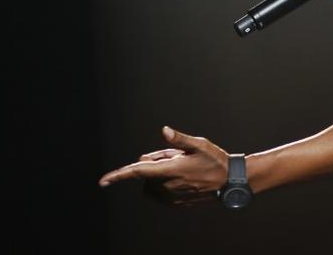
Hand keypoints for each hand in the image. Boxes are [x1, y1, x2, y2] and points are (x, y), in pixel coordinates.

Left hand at [99, 126, 228, 205]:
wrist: (229, 181)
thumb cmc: (215, 159)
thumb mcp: (199, 144)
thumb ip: (179, 139)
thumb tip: (164, 130)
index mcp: (172, 170)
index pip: (139, 171)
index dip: (119, 175)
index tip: (103, 181)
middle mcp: (168, 185)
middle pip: (147, 173)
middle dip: (154, 162)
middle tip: (175, 155)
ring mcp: (172, 196)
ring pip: (151, 184)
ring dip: (157, 175)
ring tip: (179, 166)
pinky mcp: (176, 203)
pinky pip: (158, 194)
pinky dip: (161, 184)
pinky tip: (180, 177)